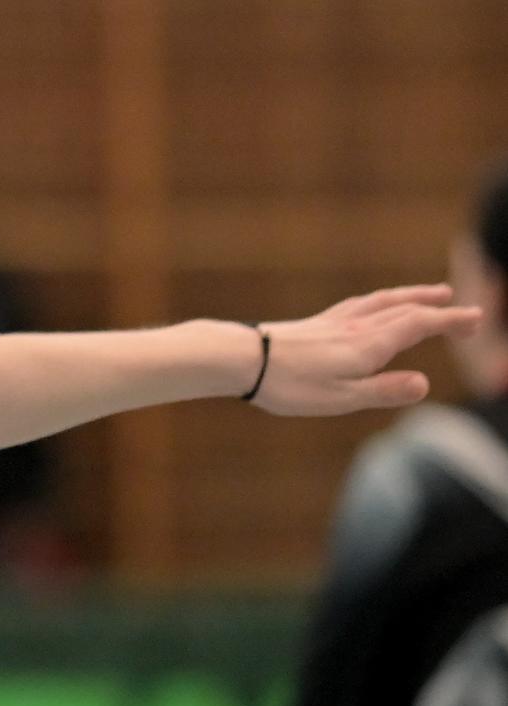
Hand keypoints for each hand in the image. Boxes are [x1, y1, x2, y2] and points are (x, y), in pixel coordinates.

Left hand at [249, 284, 482, 415]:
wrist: (242, 359)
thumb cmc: (289, 385)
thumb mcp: (340, 398)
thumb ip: (383, 390)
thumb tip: (424, 384)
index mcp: (369, 344)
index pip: (420, 325)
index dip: (450, 321)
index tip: (476, 319)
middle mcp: (357, 326)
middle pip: (407, 310)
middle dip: (440, 309)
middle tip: (468, 312)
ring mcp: (336, 322)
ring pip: (384, 301)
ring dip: (413, 296)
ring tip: (433, 293)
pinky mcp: (317, 323)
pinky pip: (361, 304)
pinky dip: (382, 300)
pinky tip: (375, 304)